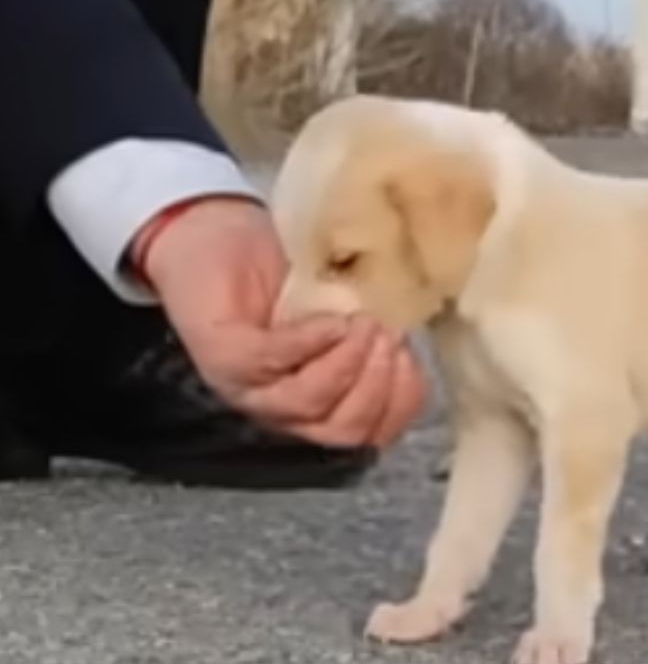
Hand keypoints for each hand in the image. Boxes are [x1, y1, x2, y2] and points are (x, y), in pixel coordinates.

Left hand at [133, 197, 426, 448]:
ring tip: (365, 321)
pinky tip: (331, 319)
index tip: (413, 359)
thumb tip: (413, 345)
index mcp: (320, 406)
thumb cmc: (287, 270)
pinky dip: (309, 342)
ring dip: (347, 364)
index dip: (400, 404)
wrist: (219, 229)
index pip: (372, 434)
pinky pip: (272, 363)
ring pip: (309, 405)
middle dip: (377, 388)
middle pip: (343, 432)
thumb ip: (374, 338)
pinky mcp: (221, 358)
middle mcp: (283, 411)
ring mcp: (249, 390)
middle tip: (390, 338)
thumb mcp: (347, 307)